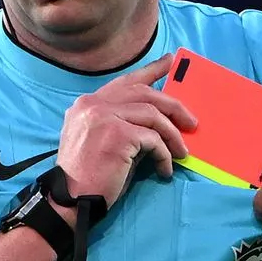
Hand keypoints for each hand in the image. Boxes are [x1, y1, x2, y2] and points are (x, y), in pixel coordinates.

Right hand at [56, 53, 197, 208]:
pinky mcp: (117, 134)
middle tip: (191, 122)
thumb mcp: (101, 141)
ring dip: (173, 135)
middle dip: (173, 106)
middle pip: (144, 93)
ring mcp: (104, 116)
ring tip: (182, 152)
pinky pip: (153, 140)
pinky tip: (165, 169)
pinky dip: (164, 155)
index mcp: (87, 104)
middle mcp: (93, 104)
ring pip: (153, 116)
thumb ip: (122, 124)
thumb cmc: (88, 177)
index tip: (170, 61)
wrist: (70, 199)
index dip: (151, 70)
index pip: (125, 81)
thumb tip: (158, 122)